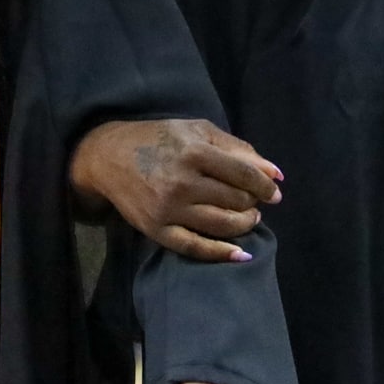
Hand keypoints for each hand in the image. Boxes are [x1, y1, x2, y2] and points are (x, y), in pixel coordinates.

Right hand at [69, 118, 280, 262]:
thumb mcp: (195, 130)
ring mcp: (168, 209)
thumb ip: (236, 148)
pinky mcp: (157, 229)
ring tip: (249, 218)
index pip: (243, 174)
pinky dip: (222, 253)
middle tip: (254, 202)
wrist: (107, 157)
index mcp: (193, 151)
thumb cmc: (158, 139)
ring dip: (244, 224)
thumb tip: (275, 174)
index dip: (265, 186)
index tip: (275, 192)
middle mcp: (182, 181)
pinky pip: (196, 248)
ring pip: (222, 225)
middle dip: (253, 203)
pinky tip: (241, 254)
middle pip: (235, 200)